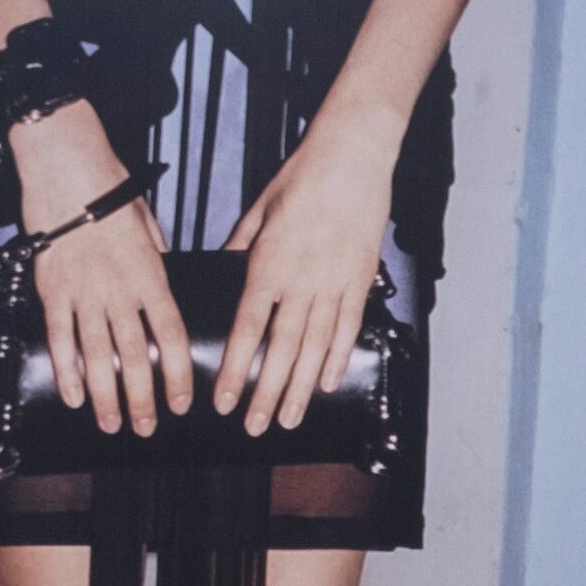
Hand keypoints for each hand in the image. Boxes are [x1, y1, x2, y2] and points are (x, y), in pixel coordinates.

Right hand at [12, 99, 185, 438]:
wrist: (65, 164)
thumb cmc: (108, 189)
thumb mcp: (148, 226)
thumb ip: (157, 260)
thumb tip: (161, 283)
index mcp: (152, 276)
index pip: (173, 337)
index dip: (179, 376)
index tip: (185, 404)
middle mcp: (120, 291)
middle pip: (136, 357)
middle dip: (143, 399)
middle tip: (148, 428)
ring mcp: (84, 292)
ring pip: (98, 356)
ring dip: (106, 395)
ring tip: (111, 424)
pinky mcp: (52, 288)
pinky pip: (60, 337)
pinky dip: (67, 369)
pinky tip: (74, 395)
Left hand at [218, 104, 407, 438]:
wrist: (352, 158)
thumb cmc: (302, 178)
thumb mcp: (258, 210)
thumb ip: (241, 246)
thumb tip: (226, 271)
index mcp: (268, 264)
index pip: (247, 329)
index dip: (235, 369)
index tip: (224, 400)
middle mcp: (301, 282)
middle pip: (281, 350)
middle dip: (267, 394)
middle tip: (256, 427)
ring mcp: (335, 284)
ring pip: (316, 348)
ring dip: (302, 388)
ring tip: (292, 418)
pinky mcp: (361, 280)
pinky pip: (348, 328)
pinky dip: (339, 358)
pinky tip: (329, 383)